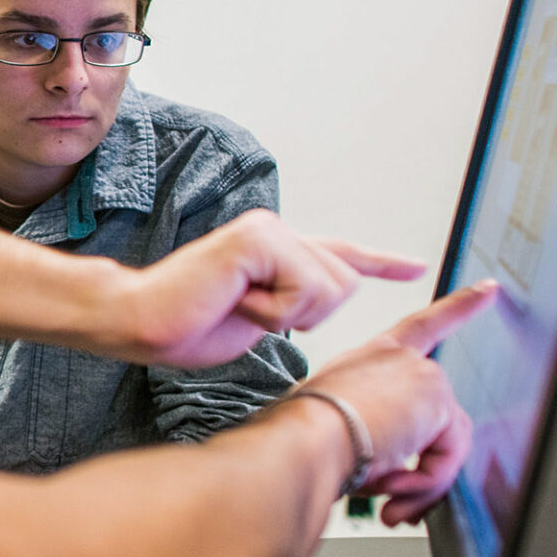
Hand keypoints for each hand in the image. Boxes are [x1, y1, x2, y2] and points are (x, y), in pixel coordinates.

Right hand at [114, 210, 428, 366]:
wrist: (141, 322)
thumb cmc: (188, 327)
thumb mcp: (258, 321)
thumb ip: (292, 305)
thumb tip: (319, 303)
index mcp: (277, 251)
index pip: (340, 254)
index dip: (381, 262)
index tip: (415, 268)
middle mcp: (277, 232)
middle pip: (344, 283)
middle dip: (308, 315)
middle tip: (251, 312)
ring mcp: (268, 230)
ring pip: (328, 289)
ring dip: (286, 315)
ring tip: (239, 306)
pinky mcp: (259, 238)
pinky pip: (302, 289)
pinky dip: (272, 311)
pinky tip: (237, 301)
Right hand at [289, 282, 494, 524]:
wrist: (304, 438)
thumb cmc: (304, 435)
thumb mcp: (341, 427)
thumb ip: (379, 438)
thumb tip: (396, 478)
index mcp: (372, 359)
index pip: (424, 325)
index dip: (460, 307)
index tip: (488, 290)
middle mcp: (399, 360)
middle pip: (440, 419)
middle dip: (423, 470)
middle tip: (393, 500)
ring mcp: (421, 377)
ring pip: (446, 445)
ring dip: (419, 482)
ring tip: (386, 495)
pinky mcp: (436, 403)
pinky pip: (447, 459)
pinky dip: (425, 482)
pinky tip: (392, 484)